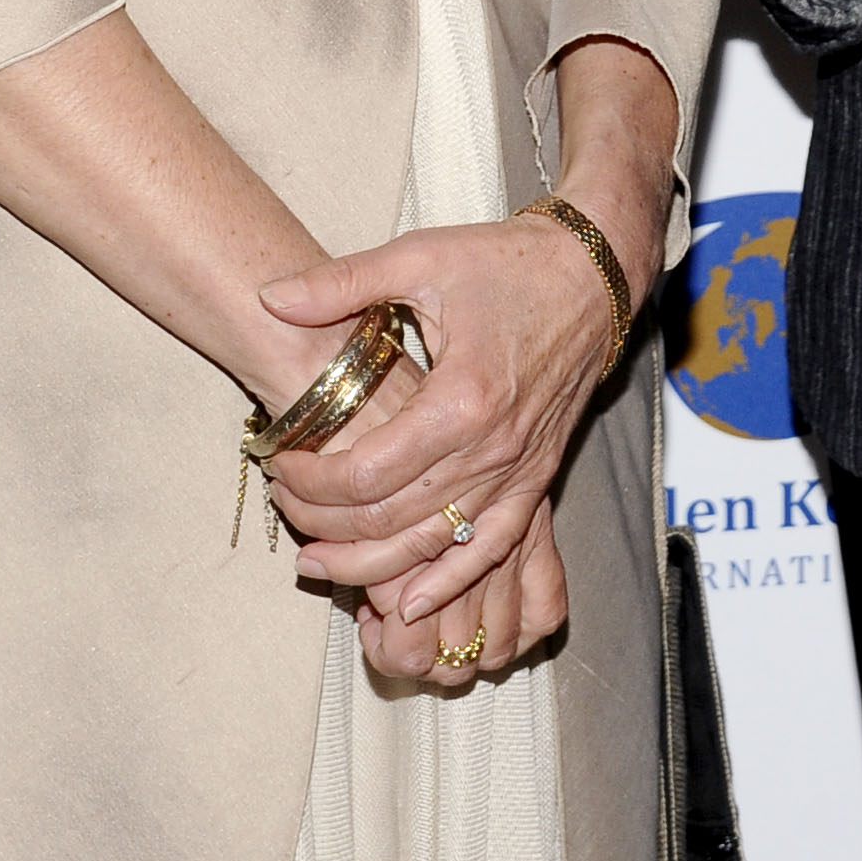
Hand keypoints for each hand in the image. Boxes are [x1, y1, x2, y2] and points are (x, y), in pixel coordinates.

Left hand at [255, 205, 627, 674]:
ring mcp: (517, 472)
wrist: (591, 277)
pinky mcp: (535, 481)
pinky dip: (446, 582)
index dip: (309, 481)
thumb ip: (341, 284)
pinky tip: (407, 602)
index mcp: (460, 399)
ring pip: (431, 547)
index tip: (279, 462)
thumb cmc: (506, 263)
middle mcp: (492, 449)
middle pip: (390, 521)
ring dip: (368, 566)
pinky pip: (488, 550)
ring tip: (317, 561)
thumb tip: (270, 296)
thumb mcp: (419, 257)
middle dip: (324, 524)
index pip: (364, 474)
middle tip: (284, 507)